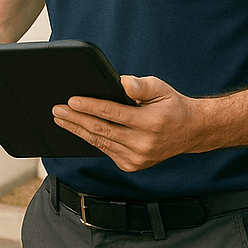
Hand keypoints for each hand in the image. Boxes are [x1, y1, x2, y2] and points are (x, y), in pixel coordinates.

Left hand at [52, 75, 208, 171]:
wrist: (190, 131)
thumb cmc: (171, 106)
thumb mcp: (161, 88)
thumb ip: (141, 85)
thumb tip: (122, 82)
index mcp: (151, 123)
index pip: (113, 114)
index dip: (90, 107)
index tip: (71, 100)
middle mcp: (144, 144)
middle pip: (102, 130)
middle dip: (76, 118)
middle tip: (57, 109)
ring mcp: (138, 158)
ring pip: (100, 142)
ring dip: (77, 129)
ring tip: (61, 118)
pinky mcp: (132, 165)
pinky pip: (105, 150)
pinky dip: (90, 140)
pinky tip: (78, 129)